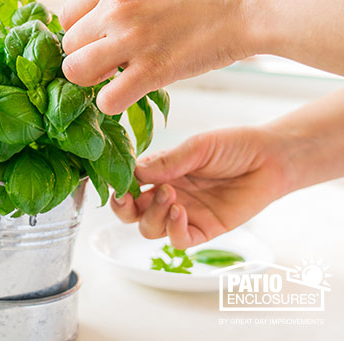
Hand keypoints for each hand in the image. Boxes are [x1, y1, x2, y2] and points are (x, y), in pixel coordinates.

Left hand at [59, 0, 262, 114]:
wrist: (251, 1)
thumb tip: (100, 23)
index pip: (66, 17)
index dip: (80, 35)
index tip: (98, 42)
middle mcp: (115, 8)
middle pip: (68, 47)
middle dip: (85, 58)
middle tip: (111, 64)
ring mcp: (131, 39)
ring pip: (75, 72)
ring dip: (92, 81)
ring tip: (116, 78)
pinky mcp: (152, 70)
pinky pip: (106, 99)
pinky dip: (112, 103)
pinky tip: (129, 94)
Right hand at [110, 126, 294, 248]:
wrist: (271, 159)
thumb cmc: (233, 147)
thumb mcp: (197, 147)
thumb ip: (167, 161)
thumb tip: (134, 172)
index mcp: (160, 173)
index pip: (127, 184)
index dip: (118, 186)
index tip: (117, 181)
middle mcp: (167, 195)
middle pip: (131, 213)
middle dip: (123, 208)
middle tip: (128, 196)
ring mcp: (184, 214)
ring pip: (150, 229)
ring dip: (152, 214)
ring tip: (170, 195)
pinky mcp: (204, 230)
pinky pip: (178, 240)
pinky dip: (173, 230)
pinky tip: (180, 212)